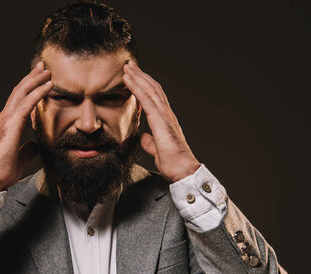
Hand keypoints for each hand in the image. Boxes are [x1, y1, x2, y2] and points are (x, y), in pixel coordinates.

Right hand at [0, 61, 52, 189]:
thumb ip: (28, 149)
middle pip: (19, 91)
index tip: (40, 80)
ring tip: (47, 72)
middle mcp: (5, 117)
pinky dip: (38, 93)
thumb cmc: (3, 170)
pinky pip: (27, 104)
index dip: (29, 88)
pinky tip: (48, 86)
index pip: (18, 101)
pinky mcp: (11, 124)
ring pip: (22, 93)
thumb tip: (35, 146)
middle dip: (32, 78)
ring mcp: (7, 119)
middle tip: (43, 67)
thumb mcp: (21, 158)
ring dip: (35, 80)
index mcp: (7, 124)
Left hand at [122, 62, 200, 182]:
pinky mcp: (160, 120)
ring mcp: (165, 116)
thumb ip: (150, 143)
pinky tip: (128, 79)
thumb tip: (144, 137)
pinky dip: (136, 87)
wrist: (183, 171)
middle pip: (153, 89)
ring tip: (127, 67)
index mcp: (166, 121)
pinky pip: (146, 99)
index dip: (144, 86)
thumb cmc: (174, 164)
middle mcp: (167, 114)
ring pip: (150, 90)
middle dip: (140, 76)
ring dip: (137, 77)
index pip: (154, 98)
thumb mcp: (157, 151)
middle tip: (129, 66)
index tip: (134, 78)